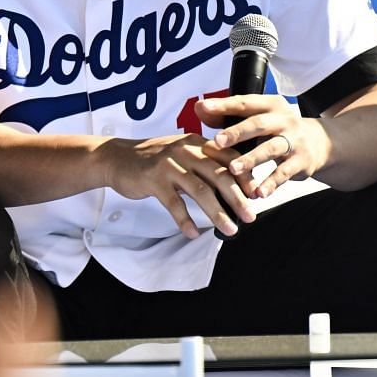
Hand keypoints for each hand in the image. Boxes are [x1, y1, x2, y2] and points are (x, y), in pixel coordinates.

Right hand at [100, 132, 253, 236]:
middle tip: (250, 216)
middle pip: (220, 175)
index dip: (246, 176)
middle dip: (238, 198)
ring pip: (200, 191)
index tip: (258, 195)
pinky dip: (184, 220)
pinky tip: (193, 233)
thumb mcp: (183, 154)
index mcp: (197, 143)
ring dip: (217, 213)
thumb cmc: (155, 160)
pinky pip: (173, 203)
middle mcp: (186, 150)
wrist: (117, 157)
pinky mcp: (153, 180)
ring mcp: (169, 164)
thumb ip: (206, 165)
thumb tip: (236, 188)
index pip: (229, 157)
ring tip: (230, 230)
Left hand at [194, 93, 333, 198]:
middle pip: (258, 124)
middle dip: (237, 132)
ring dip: (251, 159)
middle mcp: (283, 120)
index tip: (204, 107)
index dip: (224, 105)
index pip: (244, 103)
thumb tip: (199, 108)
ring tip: (233, 169)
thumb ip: (228, 115)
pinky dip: (271, 183)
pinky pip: (284, 173)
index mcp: (269, 105)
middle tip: (217, 141)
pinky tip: (258, 193)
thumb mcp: (258, 118)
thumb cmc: (278, 129)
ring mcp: (294, 141)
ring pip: (270, 149)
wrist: (320, 143)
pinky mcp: (301, 162)